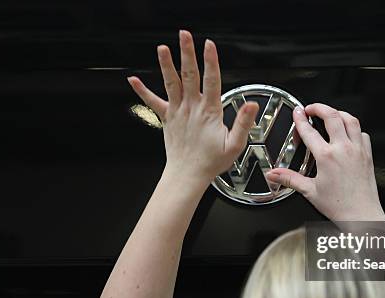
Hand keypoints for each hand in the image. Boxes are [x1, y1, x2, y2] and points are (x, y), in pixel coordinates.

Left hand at [127, 30, 258, 186]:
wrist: (187, 175)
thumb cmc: (210, 162)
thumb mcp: (235, 145)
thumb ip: (243, 123)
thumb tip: (251, 105)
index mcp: (209, 112)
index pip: (212, 81)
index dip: (211, 61)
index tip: (209, 45)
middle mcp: (191, 108)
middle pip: (189, 75)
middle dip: (187, 54)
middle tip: (185, 36)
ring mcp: (177, 112)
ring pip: (171, 83)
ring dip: (166, 64)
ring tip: (162, 48)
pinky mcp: (167, 118)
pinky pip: (152, 102)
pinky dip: (142, 91)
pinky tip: (133, 80)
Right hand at [266, 104, 384, 221]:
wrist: (362, 215)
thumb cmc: (339, 206)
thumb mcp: (309, 191)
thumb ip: (289, 179)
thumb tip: (273, 174)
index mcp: (327, 157)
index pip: (310, 131)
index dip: (300, 119)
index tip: (297, 112)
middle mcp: (344, 149)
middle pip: (332, 116)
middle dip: (319, 107)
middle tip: (311, 108)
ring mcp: (358, 150)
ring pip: (351, 120)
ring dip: (339, 113)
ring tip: (330, 114)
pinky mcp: (367, 155)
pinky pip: (362, 133)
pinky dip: (354, 128)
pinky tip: (348, 132)